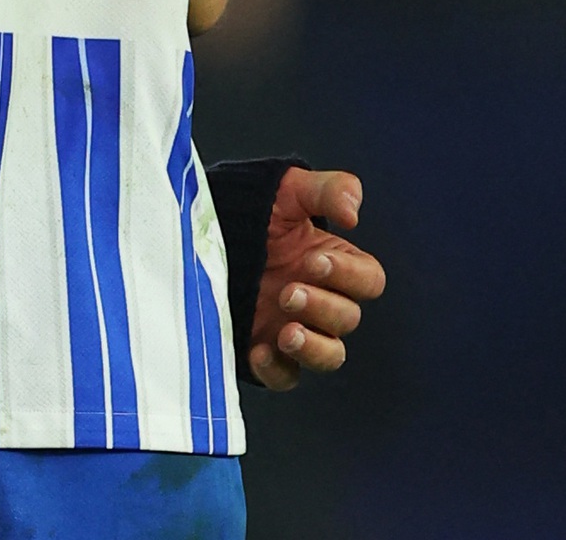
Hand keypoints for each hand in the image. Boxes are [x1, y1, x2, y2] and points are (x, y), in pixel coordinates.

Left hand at [249, 167, 385, 389]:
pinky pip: (285, 376)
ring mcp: (293, 327)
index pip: (368, 280)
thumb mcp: (287, 189)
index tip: (315, 261)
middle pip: (348, 318)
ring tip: (287, 332)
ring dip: (314, 347)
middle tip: (289, 291)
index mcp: (333, 264)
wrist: (197, 229)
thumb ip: (328, 190)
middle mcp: (319, 300)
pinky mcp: (264, 349)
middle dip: (323, 306)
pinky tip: (259, 351)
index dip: (349, 275)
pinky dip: (277, 370)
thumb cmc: (249, 206)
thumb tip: (354, 215)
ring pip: (329, 355)